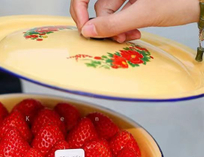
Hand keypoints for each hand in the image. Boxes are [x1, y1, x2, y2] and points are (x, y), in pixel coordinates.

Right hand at [70, 0, 199, 41]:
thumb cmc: (179, 0)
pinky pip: (120, 17)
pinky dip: (124, 28)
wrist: (200, 2)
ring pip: (110, 15)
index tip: (85, 29)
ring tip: (132, 36)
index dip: (80, 10)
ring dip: (117, 30)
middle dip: (107, 26)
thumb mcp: (144, 13)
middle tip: (117, 38)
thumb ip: (113, 23)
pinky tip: (134, 32)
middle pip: (99, 7)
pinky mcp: (132, 2)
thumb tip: (87, 32)